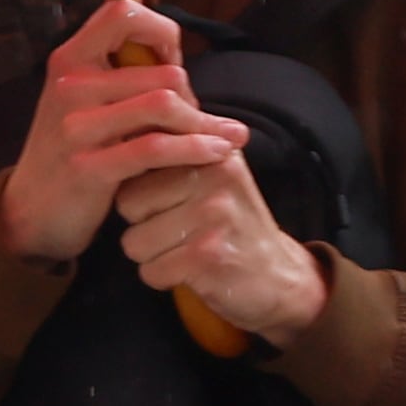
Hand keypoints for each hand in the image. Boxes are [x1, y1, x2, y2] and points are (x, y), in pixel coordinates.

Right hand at [0, 1, 220, 262]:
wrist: (33, 210)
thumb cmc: (73, 150)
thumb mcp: (85, 98)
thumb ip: (117, 64)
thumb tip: (152, 15)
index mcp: (70, 59)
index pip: (122, 11)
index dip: (160, 30)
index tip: (173, 63)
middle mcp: (70, 84)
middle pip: (161, 71)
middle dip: (194, 98)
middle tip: (206, 121)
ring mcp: (76, 126)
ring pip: (164, 105)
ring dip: (205, 124)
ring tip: (230, 138)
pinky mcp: (89, 165)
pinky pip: (155, 147)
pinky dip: (196, 149)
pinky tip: (217, 153)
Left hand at [113, 124, 331, 340]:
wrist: (279, 277)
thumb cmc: (233, 226)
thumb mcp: (215, 175)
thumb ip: (178, 149)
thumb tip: (126, 126)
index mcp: (212, 150)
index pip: (137, 165)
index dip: (143, 194)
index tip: (173, 204)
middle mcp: (215, 176)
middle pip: (129, 204)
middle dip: (143, 226)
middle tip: (181, 232)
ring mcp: (214, 215)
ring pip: (134, 241)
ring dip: (152, 256)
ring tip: (186, 252)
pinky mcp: (209, 255)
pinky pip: (150, 271)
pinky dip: (163, 279)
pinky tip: (192, 272)